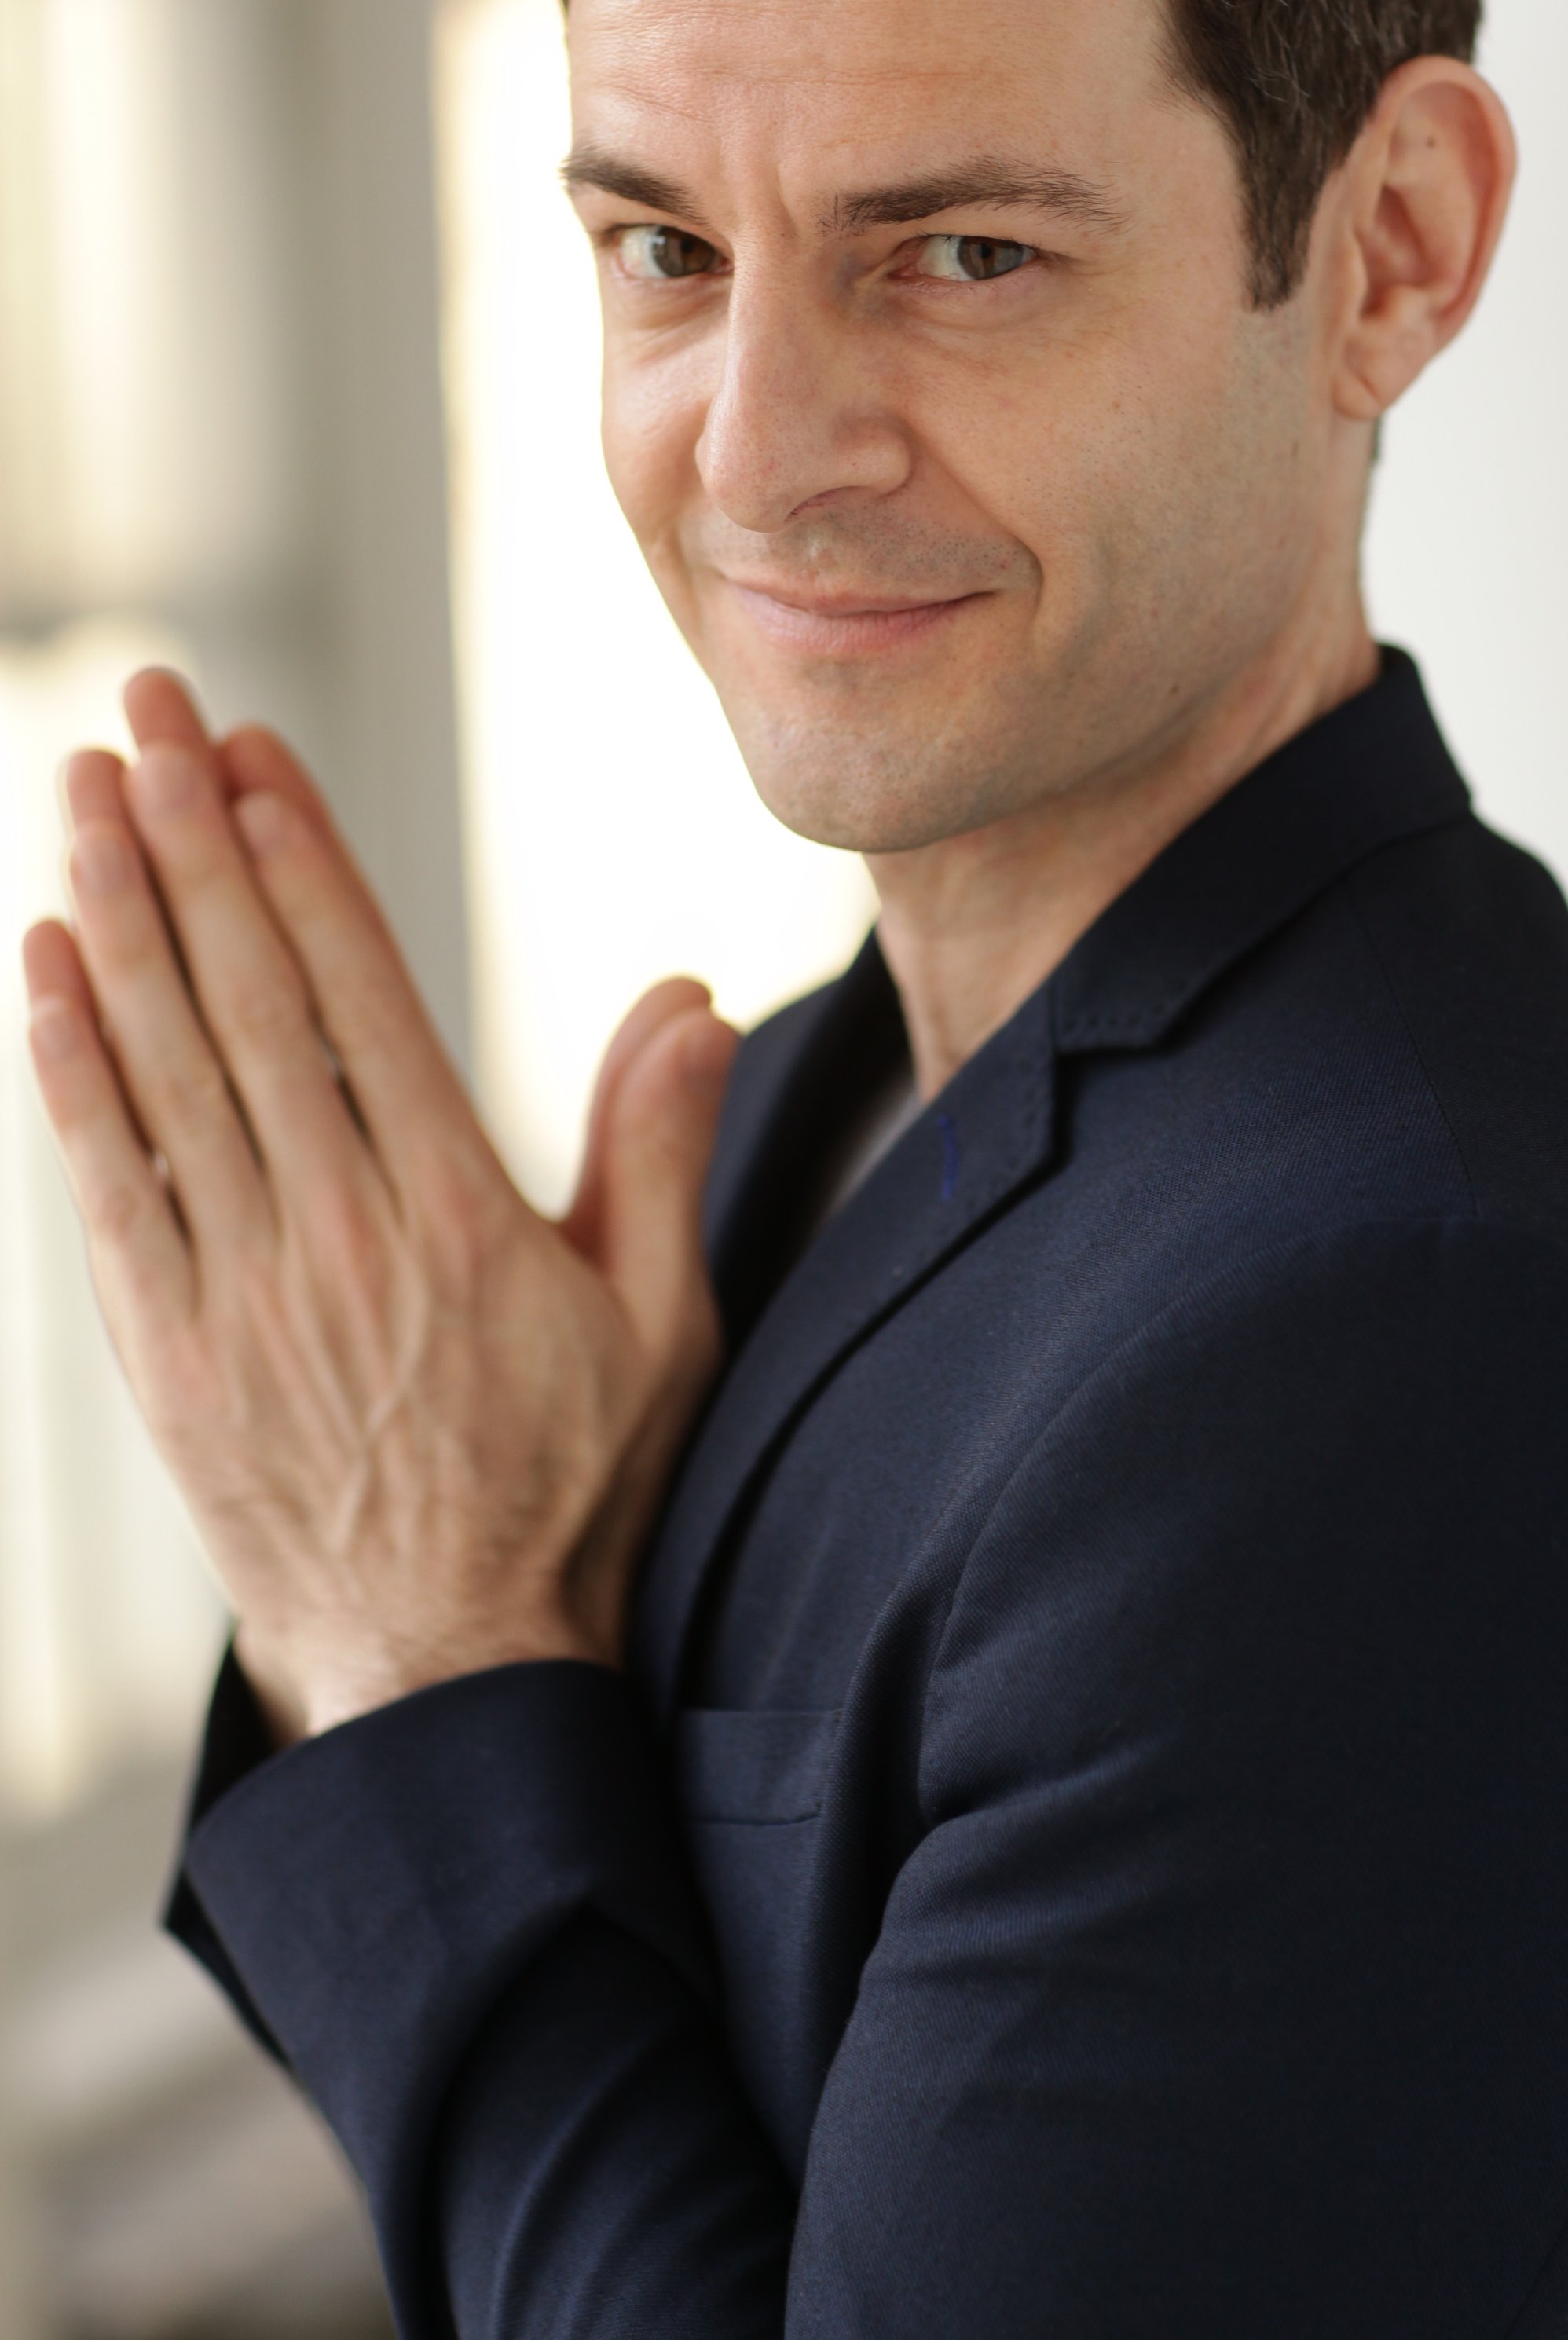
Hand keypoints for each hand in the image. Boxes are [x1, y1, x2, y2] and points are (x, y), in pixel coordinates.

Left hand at [19, 671, 737, 1744]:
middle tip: (143, 712)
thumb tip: (683, 994)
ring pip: (167, 1068)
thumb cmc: (573, 1493)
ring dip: (121, 916)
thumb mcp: (660, 1326)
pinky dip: (74, 1070)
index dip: (297, 857)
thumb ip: (659, 1152)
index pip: (359, 989)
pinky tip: (50, 967)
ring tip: (84, 794)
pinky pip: (110, 1186)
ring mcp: (243, 1292)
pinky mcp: (173, 1353)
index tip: (250, 752)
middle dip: (189, 838)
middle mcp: (338, 1232)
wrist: (451, 1676)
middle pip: (246, 995)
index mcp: (458, 1211)